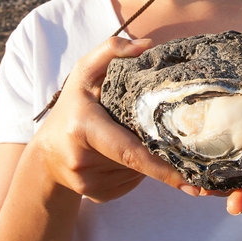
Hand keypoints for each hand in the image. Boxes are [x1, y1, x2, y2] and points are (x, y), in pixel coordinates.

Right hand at [30, 37, 199, 202]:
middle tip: (196, 168)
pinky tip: (121, 156)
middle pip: (139, 161)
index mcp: (84, 129)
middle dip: (164, 158)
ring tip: (127, 139)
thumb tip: (147, 44)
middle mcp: (84, 162)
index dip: (163, 169)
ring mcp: (90, 184)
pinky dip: (135, 170)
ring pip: (137, 172)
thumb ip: (111, 50)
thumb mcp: (83, 72)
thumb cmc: (71, 106)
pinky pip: (131, 183)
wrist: (45, 153)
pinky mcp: (98, 196)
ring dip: (144, 159)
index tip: (193, 184)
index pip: (131, 152)